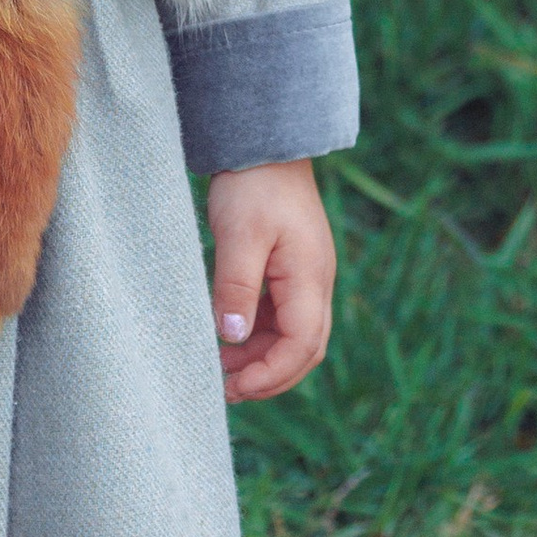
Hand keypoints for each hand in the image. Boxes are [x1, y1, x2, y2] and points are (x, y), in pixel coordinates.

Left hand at [206, 159, 335, 399]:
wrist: (264, 145)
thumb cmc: (253, 185)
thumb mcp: (238, 236)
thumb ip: (236, 288)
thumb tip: (232, 338)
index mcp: (309, 278)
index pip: (301, 345)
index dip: (271, 374)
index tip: (235, 386)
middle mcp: (315, 283)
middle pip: (304, 349)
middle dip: (269, 377)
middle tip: (226, 391)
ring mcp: (305, 277)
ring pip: (293, 336)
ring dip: (261, 358)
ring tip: (220, 370)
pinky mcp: (290, 270)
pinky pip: (281, 317)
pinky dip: (258, 336)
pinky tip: (229, 339)